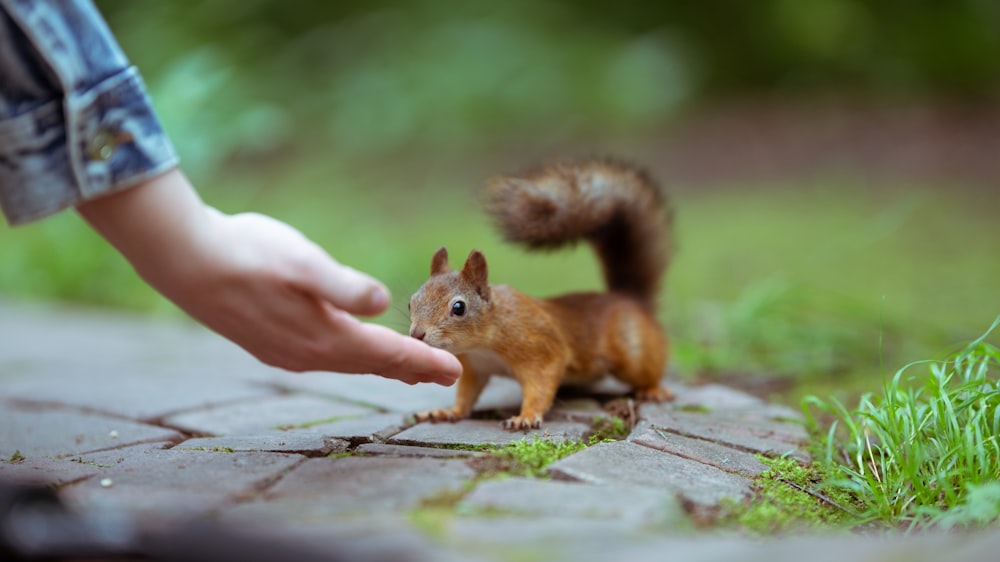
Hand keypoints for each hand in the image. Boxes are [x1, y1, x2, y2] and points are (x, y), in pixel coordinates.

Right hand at [78, 169, 460, 384]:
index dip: (422, 362)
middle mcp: (308, 355)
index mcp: (325, 337)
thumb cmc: (246, 253)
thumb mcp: (303, 261)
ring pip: (347, 364)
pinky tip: (350, 350)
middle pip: (371, 365)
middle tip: (444, 375)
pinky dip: (351, 357)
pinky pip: (324, 359)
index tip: (453, 370)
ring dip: (380, 365)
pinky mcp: (269, 344)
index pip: (387, 354)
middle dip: (409, 369)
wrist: (183, 260)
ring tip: (406, 367)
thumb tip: (385, 302)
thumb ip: (345, 286)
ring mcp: (286, 354)